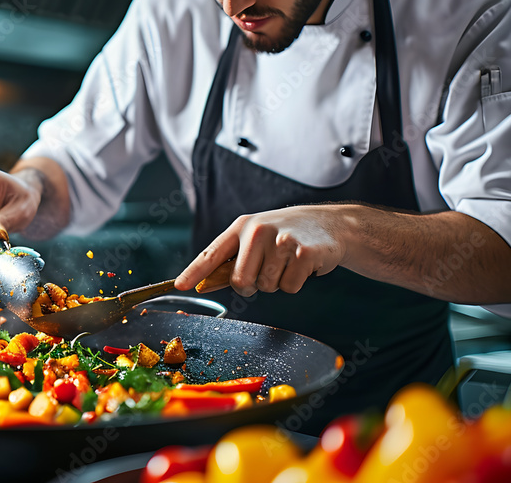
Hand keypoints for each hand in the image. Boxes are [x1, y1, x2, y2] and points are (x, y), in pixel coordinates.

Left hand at [174, 205, 350, 295]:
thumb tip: (201, 285)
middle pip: (240, 281)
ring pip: (267, 287)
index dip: (194, 272)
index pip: (211, 253)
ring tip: (288, 261)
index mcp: (241, 227)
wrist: (330, 224)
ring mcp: (281, 241)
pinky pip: (289, 287)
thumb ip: (230, 261)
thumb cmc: (285, 234)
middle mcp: (258, 231)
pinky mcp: (304, 253)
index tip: (180, 286)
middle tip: (267, 270)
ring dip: (277, 282)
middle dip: (251, 285)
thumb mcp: (255, 238)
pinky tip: (303, 263)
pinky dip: (296, 282)